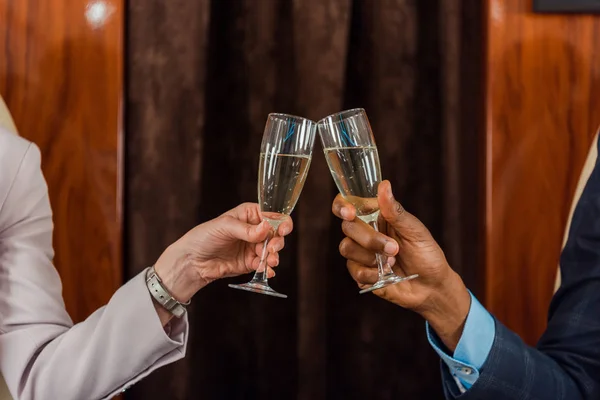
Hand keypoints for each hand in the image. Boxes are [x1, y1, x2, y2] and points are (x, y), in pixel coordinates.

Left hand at [154, 203, 292, 302]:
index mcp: (249, 214)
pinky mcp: (250, 263)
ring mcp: (253, 247)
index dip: (281, 222)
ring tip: (270, 261)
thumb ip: (246, 229)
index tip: (282, 230)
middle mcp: (254, 229)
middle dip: (277, 242)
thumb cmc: (203, 237)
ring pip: (272, 250)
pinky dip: (267, 268)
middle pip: (275, 234)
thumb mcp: (224, 227)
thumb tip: (266, 228)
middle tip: (273, 249)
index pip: (271, 215)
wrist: (191, 261)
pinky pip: (264, 265)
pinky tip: (267, 271)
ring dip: (274, 256)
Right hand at [333, 180, 469, 349]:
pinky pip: (354, 269)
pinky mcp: (361, 274)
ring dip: (371, 256)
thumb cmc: (426, 254)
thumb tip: (384, 185)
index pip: (348, 204)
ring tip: (393, 261)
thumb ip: (395, 211)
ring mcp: (360, 254)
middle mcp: (364, 233)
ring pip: (346, 248)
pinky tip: (386, 274)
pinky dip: (371, 273)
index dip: (342, 206)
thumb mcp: (415, 230)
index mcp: (376, 217)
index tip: (350, 213)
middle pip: (347, 227)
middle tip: (394, 248)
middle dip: (369, 238)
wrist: (432, 287)